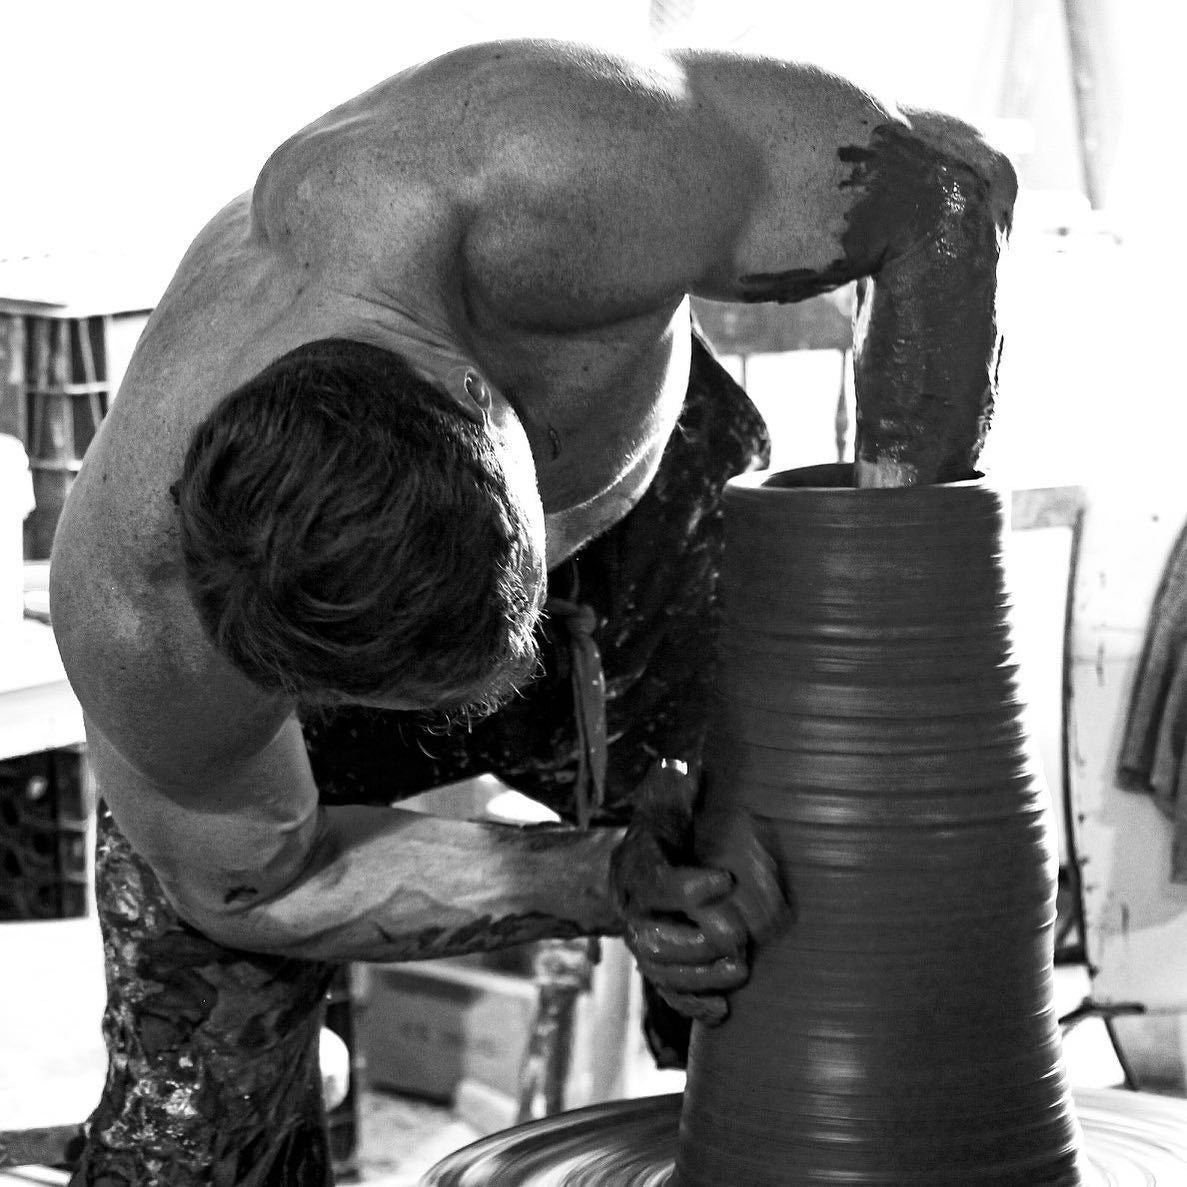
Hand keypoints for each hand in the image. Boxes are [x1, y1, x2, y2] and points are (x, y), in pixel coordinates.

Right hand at [609, 759, 786, 1024]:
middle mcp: (635, 909)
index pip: (657, 881)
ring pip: (661, 973)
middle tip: (739, 940)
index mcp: (640, 865)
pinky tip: (723, 1010)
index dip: (688, 887)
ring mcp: (644, 942)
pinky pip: (668, 995)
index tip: (725, 879)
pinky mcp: (658, 968)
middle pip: (654, 938)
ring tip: (740, 970)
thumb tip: (688, 765)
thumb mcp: (668, 800)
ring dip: (701, 978)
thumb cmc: (667, 829)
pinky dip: (693, 1006)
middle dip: (697, 944)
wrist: (640, 867)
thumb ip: (676, 783)